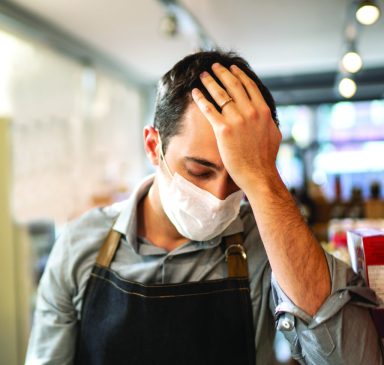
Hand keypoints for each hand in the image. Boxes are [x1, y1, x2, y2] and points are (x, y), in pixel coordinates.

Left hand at [191, 63, 281, 190]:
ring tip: (203, 75)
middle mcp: (251, 111)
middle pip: (233, 86)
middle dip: (222, 73)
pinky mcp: (223, 130)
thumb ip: (269, 119)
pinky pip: (209, 109)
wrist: (258, 174)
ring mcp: (237, 120)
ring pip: (220, 94)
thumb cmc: (266, 157)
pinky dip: (201, 99)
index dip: (238, 74)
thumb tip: (266, 112)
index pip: (249, 86)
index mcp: (263, 110)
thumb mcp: (274, 133)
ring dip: (210, 82)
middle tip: (214, 67)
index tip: (231, 68)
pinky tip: (195, 92)